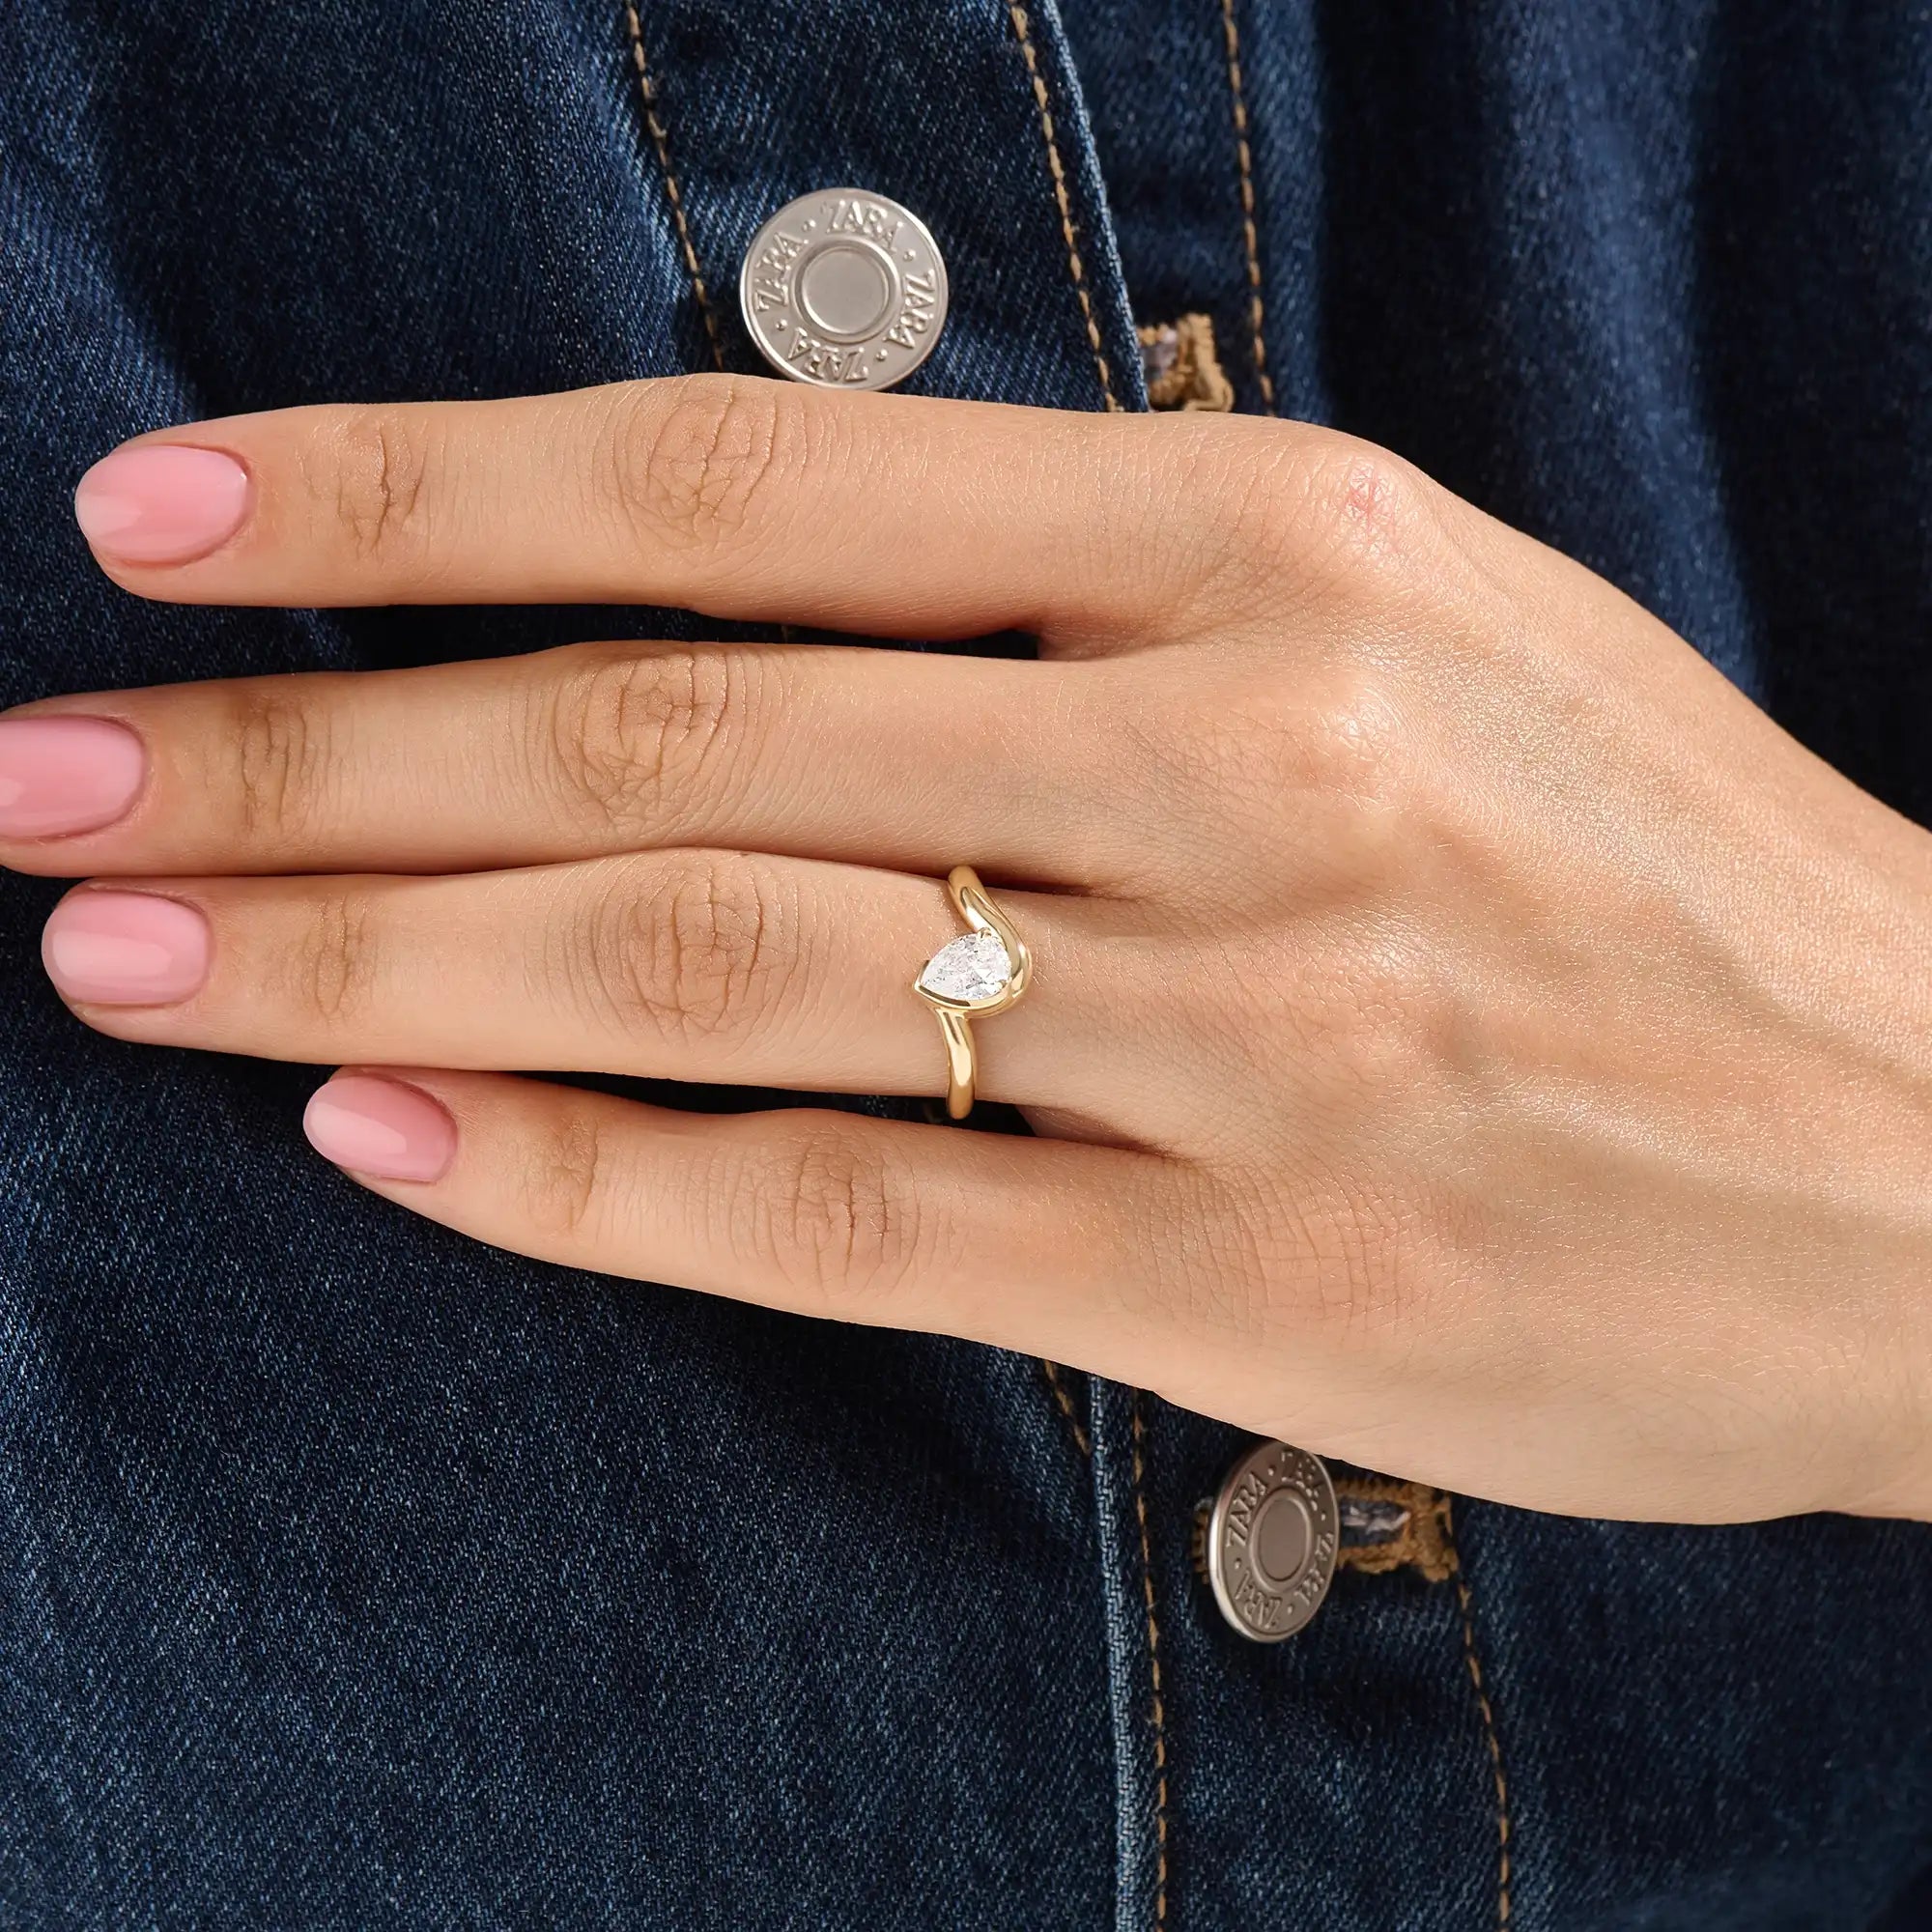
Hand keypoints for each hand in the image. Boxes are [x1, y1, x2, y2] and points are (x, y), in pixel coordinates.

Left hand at [13, 376, 1931, 1521]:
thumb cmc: (1651, 867)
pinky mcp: (1252, 1273)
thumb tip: (712, 607)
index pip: (740, 480)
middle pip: (656, 736)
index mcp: (1271, 546)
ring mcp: (1247, 1028)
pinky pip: (840, 1219)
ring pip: (704, 975)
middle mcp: (1240, 761)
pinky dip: (582, 1184)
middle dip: (303, 748)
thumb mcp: (1404, 621)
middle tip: (41, 774)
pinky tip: (379, 1147)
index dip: (414, 488)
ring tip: (129, 950)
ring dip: (371, 962)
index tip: (166, 514)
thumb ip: (1071, 598)